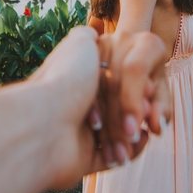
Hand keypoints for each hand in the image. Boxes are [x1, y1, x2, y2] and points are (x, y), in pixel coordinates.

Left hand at [27, 27, 169, 189]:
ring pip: (125, 133)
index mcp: (81, 81)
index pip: (119, 82)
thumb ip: (89, 36)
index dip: (137, 84)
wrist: (45, 123)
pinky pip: (118, 156)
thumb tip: (94, 34)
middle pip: (125, 107)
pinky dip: (132, 150)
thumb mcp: (80, 42)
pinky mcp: (87, 158)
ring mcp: (84, 133)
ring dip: (137, 130)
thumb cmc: (66, 80)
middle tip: (147, 110)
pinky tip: (138, 141)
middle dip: (139, 108)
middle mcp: (81, 105)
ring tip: (142, 128)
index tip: (146, 86)